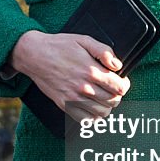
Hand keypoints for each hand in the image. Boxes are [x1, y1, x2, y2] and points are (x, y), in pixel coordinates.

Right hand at [10, 30, 130, 121]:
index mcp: (91, 71)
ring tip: (104, 97)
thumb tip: (117, 65)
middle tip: (113, 88)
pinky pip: (85, 120)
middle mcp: (84, 88)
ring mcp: (73, 98)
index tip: (122, 81)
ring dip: (107, 106)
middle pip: (113, 101)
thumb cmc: (59, 45)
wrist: (34, 55)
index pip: (119, 88)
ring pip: (102, 113)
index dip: (124, 85)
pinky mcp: (64, 105)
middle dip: (117, 95)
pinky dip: (93, 117)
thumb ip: (104, 51)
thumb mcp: (84, 40)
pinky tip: (93, 107)